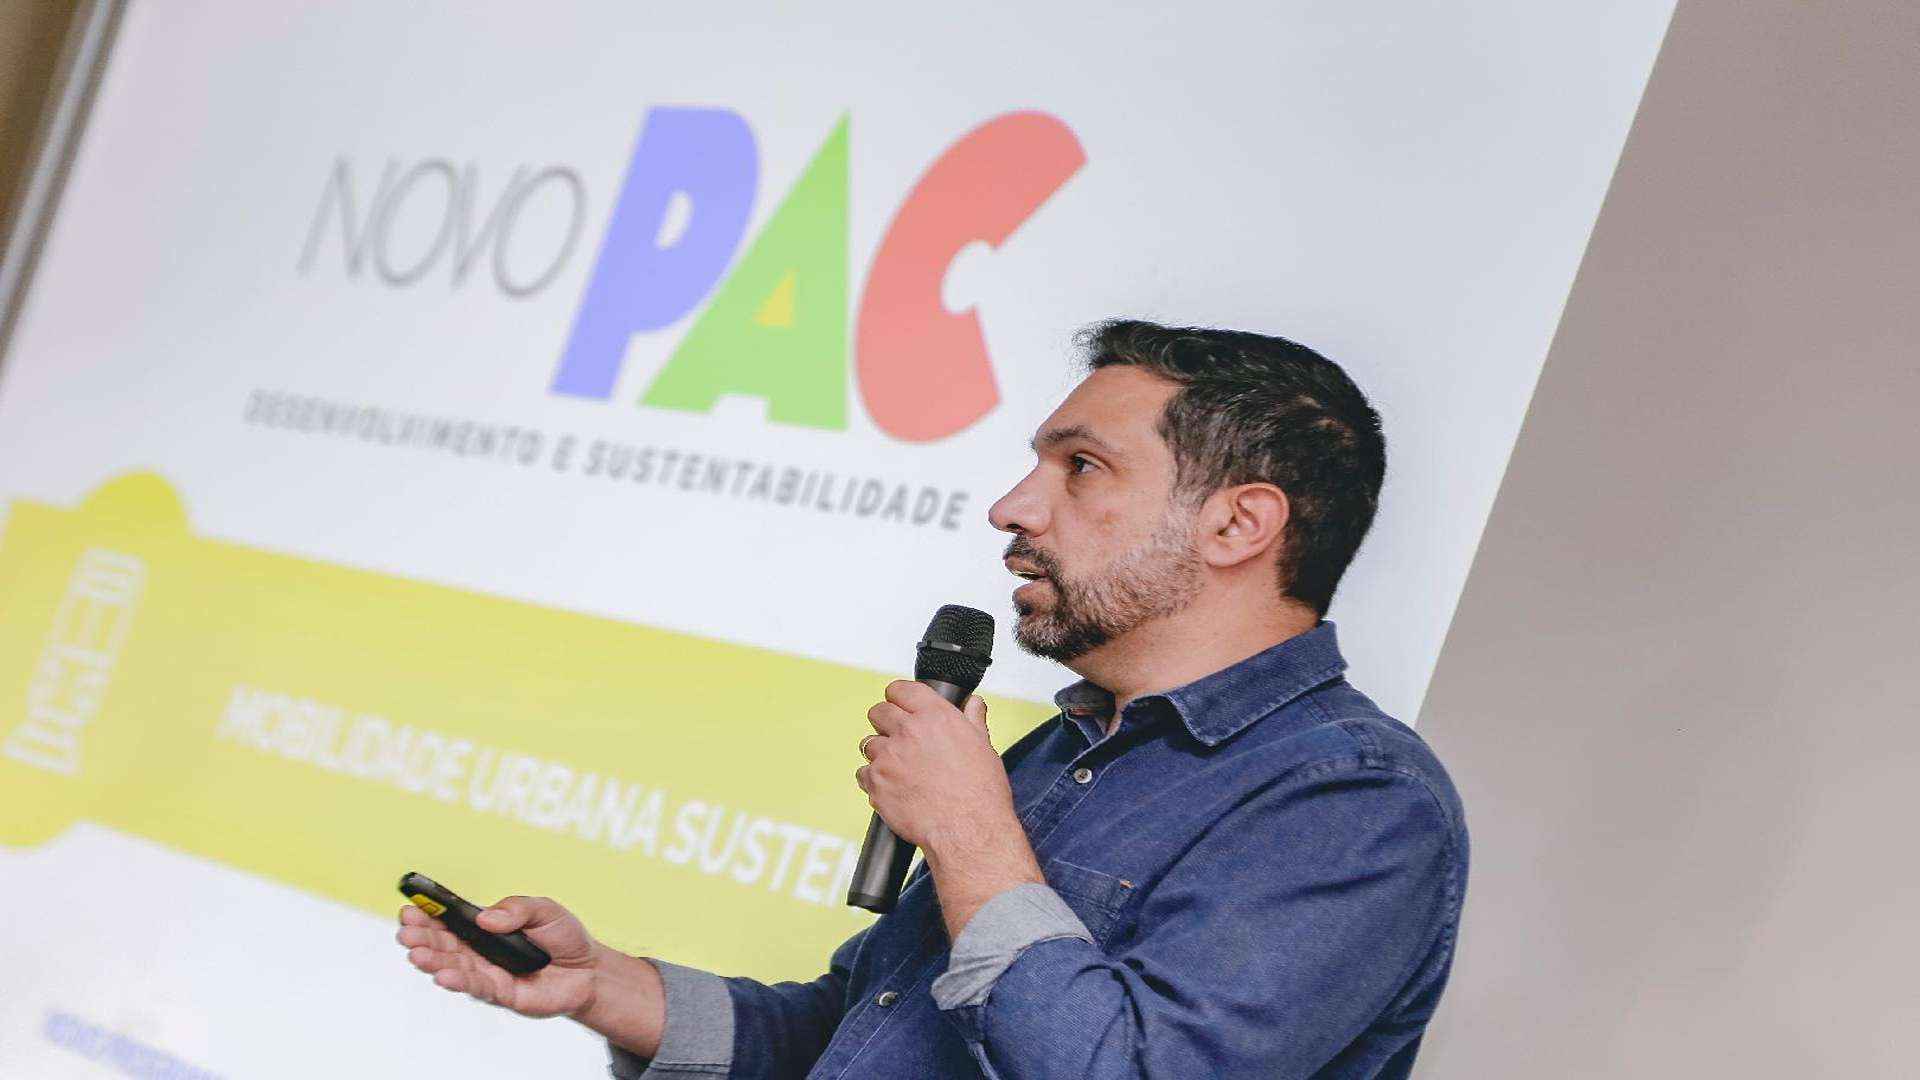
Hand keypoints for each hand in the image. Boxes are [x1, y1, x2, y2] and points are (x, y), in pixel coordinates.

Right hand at [396, 895, 601, 1018]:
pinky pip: (476, 987)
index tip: (409, 907)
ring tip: (415, 953)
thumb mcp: (545, 910)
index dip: (428, 914)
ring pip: (453, 966)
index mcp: (484, 928)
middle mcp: (479, 951)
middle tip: (405, 931)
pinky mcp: (500, 993)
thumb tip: (485, 917)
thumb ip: (517, 909)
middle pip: (443, 943)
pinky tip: (442, 976)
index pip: (450, 920)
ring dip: (432, 960)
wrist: (589, 970)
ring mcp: (486, 972)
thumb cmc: (562, 937)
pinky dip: (458, 981)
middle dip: (422, 937)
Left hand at [856, 681, 1015, 849]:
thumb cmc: (980, 793)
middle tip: (899, 739)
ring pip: (868, 744)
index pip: (900, 689)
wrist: (968, 831)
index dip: (898, 697)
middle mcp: (908, 732)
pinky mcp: (876, 784)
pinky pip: (863, 774)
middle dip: (885, 723)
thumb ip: (972, 719)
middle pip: (878, 712)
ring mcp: (888, 758)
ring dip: (880, 754)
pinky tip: (894, 789)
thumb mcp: (983, 747)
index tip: (900, 705)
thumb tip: (973, 703)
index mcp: (935, 717)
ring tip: (900, 770)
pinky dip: (874, 780)